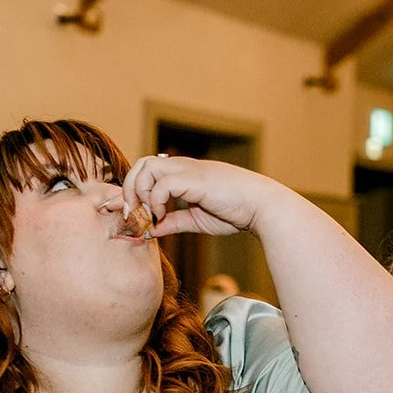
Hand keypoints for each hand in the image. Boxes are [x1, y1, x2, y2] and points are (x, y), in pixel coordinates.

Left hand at [122, 155, 282, 238]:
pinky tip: (162, 215)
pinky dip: (155, 200)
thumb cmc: (237, 212)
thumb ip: (174, 222)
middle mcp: (184, 167)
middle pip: (141, 163)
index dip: (133, 189)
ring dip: (139, 191)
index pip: (149, 170)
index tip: (130, 212)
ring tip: (147, 212)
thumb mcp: (198, 220)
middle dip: (129, 187)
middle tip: (132, 211)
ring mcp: (189, 170)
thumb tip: (151, 230)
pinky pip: (161, 184)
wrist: (262, 207)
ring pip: (146, 167)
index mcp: (185, 174)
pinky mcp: (194, 179)